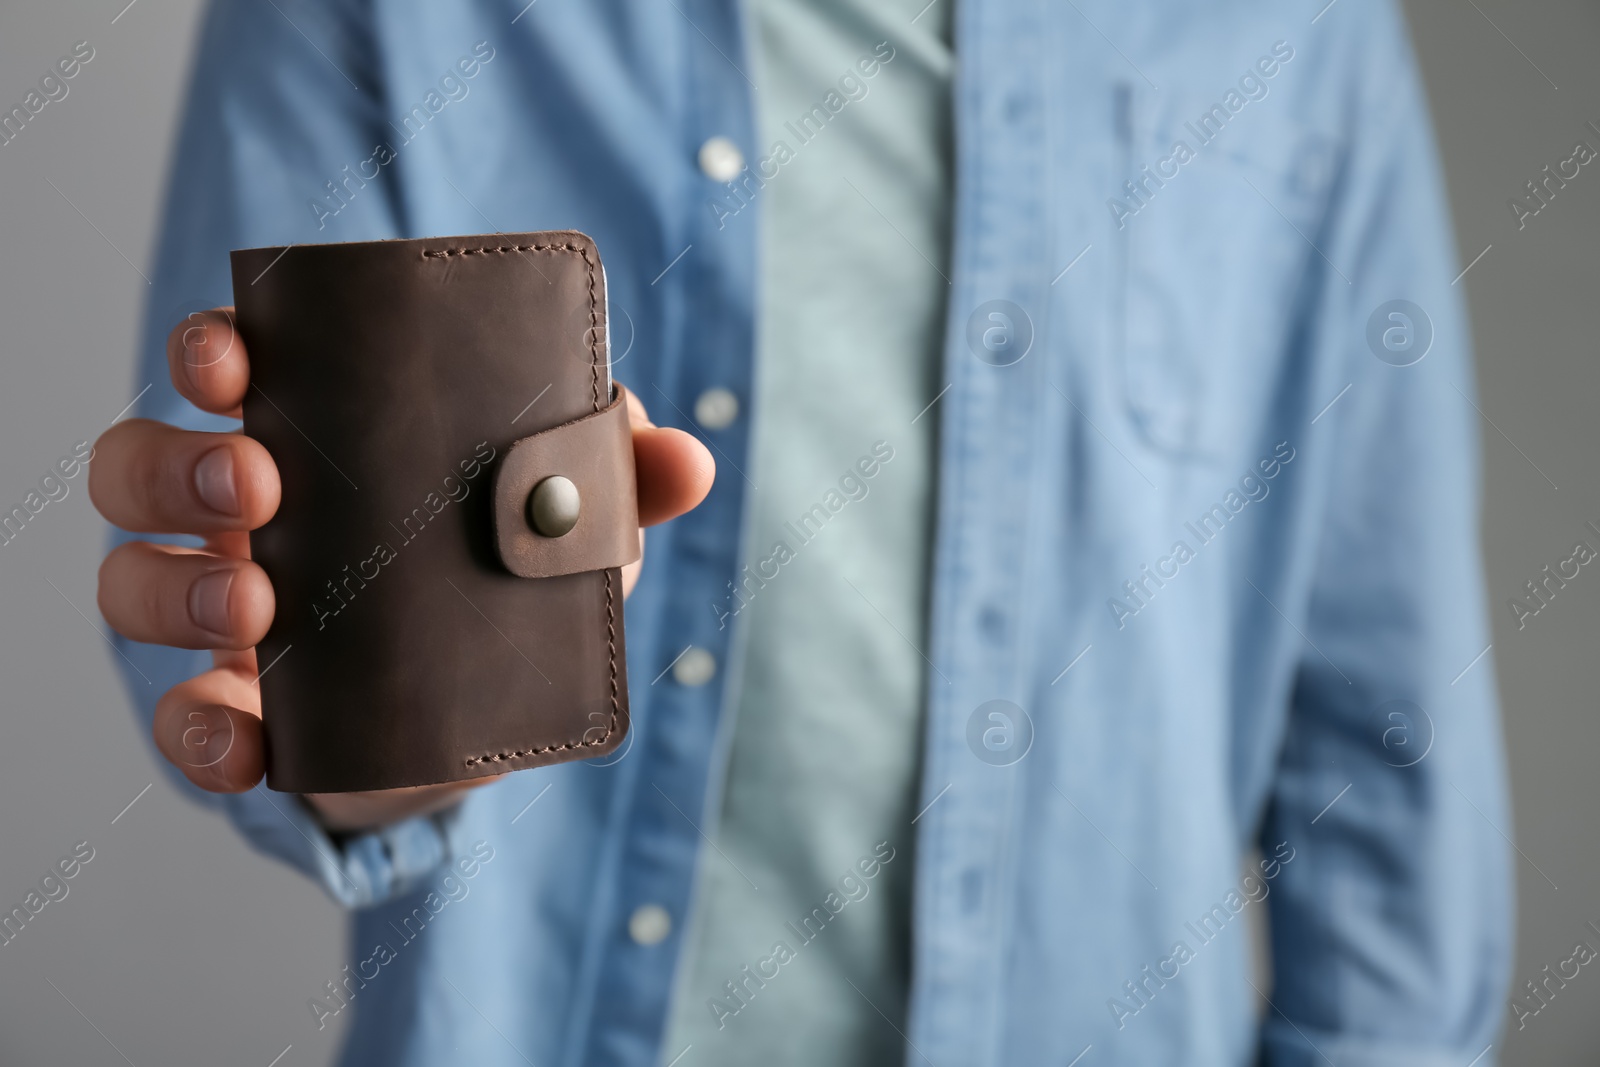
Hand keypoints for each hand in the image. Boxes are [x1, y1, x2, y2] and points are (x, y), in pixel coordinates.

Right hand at [91, 309, 713, 830]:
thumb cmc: (507, 583)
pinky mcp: (241, 715)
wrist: (484, 723)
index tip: (233, 356)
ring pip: (132, 584)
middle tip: (256, 480)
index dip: (209, 349)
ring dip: (175, 588)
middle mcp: (246, 521)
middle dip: (176, 463)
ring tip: (255, 602)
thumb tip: (687, 462)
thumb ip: (619, 485)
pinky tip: (246, 737)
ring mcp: (227, 621)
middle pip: (140, 467)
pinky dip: (200, 734)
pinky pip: (183, 723)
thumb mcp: (568, 528)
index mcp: (316, 443)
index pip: (224, 369)